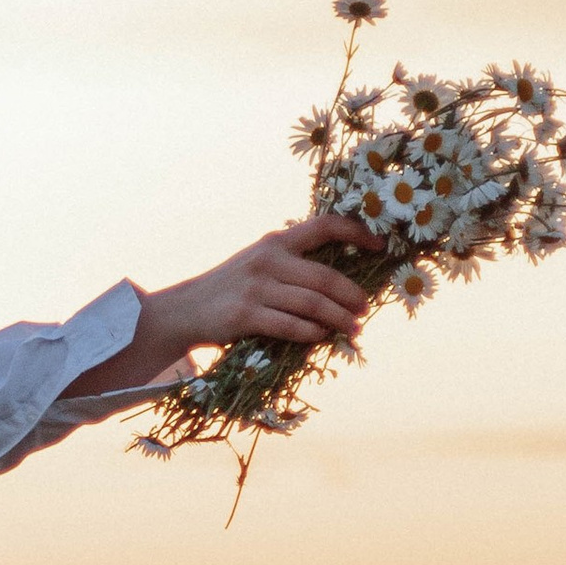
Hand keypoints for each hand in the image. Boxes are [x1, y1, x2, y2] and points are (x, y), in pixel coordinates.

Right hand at [92, 215, 378, 391]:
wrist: (185, 310)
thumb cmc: (230, 290)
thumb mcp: (258, 264)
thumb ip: (292, 266)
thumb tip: (339, 284)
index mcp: (275, 242)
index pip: (324, 226)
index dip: (357, 233)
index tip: (380, 247)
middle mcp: (268, 260)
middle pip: (325, 276)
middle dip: (352, 295)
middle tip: (366, 308)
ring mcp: (256, 288)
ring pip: (312, 304)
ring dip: (339, 319)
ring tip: (354, 328)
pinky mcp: (245, 315)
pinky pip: (290, 326)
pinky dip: (311, 333)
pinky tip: (322, 338)